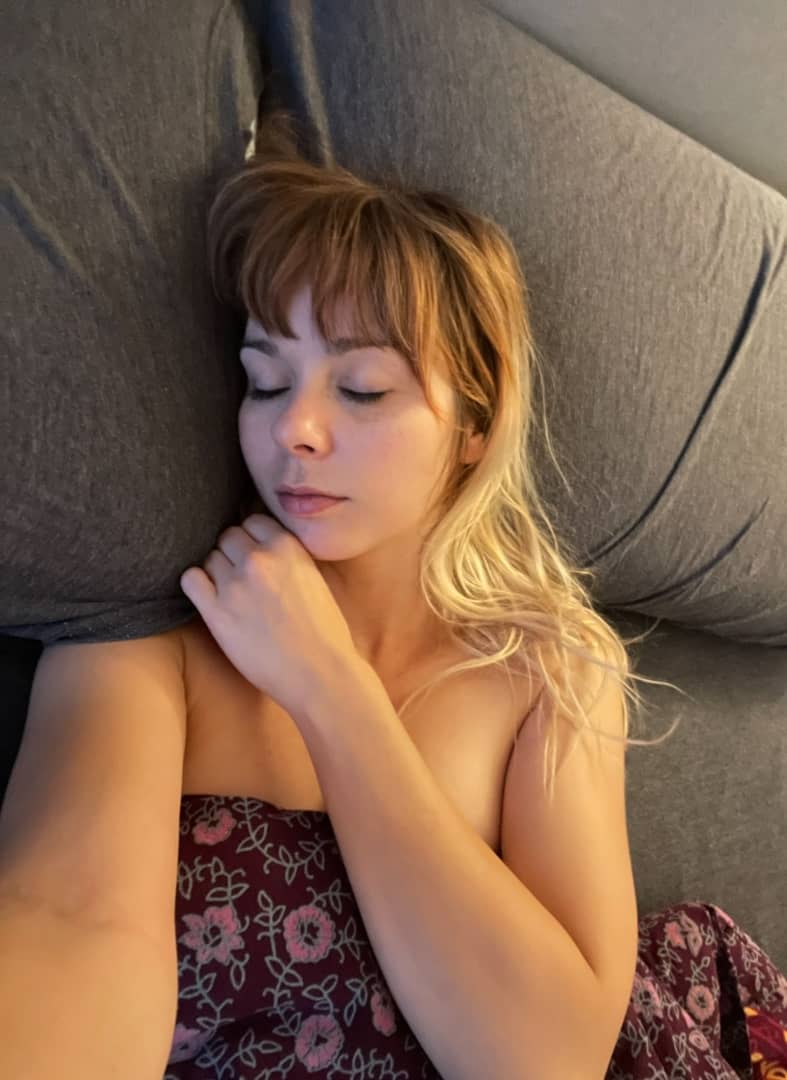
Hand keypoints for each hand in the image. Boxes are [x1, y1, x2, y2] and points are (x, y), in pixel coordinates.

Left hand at [179, 513, 359, 716]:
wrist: (319, 672)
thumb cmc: (324, 631)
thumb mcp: (314, 577)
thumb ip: (289, 556)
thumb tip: (266, 546)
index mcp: (287, 546)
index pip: (252, 521)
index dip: (252, 539)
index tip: (255, 555)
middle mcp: (259, 559)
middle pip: (227, 537)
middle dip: (233, 554)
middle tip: (241, 578)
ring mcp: (235, 584)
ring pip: (209, 558)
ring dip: (216, 572)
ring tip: (229, 594)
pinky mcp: (216, 612)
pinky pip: (190, 580)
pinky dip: (197, 585)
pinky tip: (209, 599)